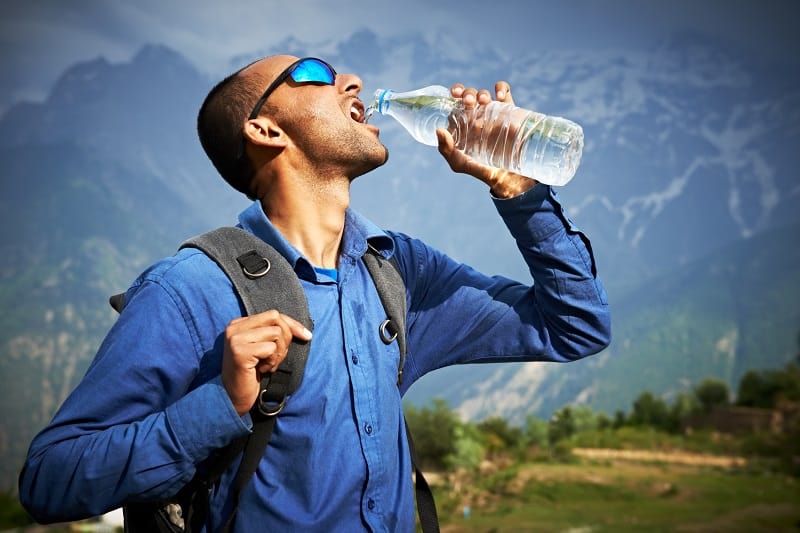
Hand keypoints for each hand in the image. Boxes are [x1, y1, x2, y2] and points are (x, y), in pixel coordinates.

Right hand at [222, 310, 312, 414]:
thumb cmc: (252, 373)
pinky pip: (270, 349)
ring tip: (266, 365)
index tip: (307, 336)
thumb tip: (305, 332)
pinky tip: (261, 370)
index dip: (292, 325)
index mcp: (239, 323)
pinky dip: (272, 362)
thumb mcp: (263, 348)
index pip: (273, 314)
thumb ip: (275, 334)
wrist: (233, 397)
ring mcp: (235, 338)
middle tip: (275, 358)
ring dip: (278, 354)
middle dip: (285, 339)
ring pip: (276, 333)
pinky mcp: (240, 351)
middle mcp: (234, 327)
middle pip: (276, 319)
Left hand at [436, 81, 536, 197]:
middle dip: (466, 93)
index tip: (454, 96)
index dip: (452, 96)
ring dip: (481, 93)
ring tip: (483, 101)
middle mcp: (476, 116)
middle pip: (468, 96)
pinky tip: (499, 95)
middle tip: (468, 102)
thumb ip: (447, 150)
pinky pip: (504, 93)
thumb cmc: (482, 171)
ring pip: (484, 94)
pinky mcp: (510, 111)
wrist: (510, 177)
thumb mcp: (460, 163)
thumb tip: (439, 129)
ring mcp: (493, 113)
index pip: (454, 104)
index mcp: (462, 125)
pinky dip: (501, 88)